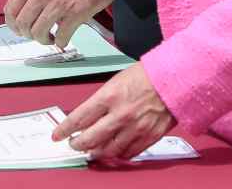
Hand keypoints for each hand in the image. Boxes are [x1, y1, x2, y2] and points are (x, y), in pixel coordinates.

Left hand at [3, 0, 116, 49]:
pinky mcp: (76, 14)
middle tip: (34, 35)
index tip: (18, 29)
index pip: (11, 8)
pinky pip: (61, 36)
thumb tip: (28, 4)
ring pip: (38, 32)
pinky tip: (63, 39)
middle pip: (23, 23)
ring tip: (50, 38)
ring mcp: (58, 3)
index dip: (13, 23)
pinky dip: (60, 42)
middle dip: (27, 34)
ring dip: (42, 39)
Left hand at [52, 64, 175, 160]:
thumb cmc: (146, 76)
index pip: (78, 118)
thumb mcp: (115, 82)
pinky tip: (114, 152)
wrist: (174, 79)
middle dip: (78, 144)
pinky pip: (130, 152)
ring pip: (109, 150)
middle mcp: (120, 114)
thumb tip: (89, 116)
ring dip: (97, 152)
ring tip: (92, 151)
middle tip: (74, 145)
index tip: (57, 135)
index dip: (65, 129)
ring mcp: (135, 127)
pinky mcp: (149, 136)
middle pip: (91, 138)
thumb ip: (102, 101)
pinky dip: (119, 154)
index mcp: (108, 96)